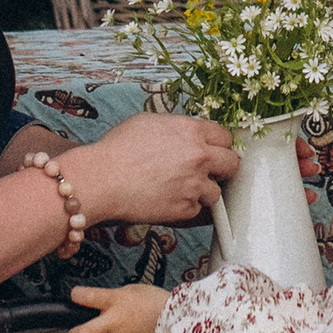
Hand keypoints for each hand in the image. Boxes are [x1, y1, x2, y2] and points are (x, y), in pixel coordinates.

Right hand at [69, 112, 239, 227]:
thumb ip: (177, 128)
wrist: (101, 179)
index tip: (215, 151)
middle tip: (209, 172)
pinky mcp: (185, 209)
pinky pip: (196, 210)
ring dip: (202, 191)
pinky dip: (185, 207)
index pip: (226, 137)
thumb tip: (188, 134)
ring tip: (179, 188)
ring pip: (215, 192)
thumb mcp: (149, 122)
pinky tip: (167, 199)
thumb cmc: (117, 150)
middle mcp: (199, 157)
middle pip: (232, 164)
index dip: (219, 145)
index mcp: (192, 131)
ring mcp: (194, 185)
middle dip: (222, 168)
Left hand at [69, 281, 166, 332]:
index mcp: (114, 300)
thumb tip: (99, 305)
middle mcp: (113, 321)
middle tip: (76, 332)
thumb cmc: (155, 300)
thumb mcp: (132, 290)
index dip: (76, 295)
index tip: (76, 295)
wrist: (176, 319)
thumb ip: (113, 298)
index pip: (85, 297)